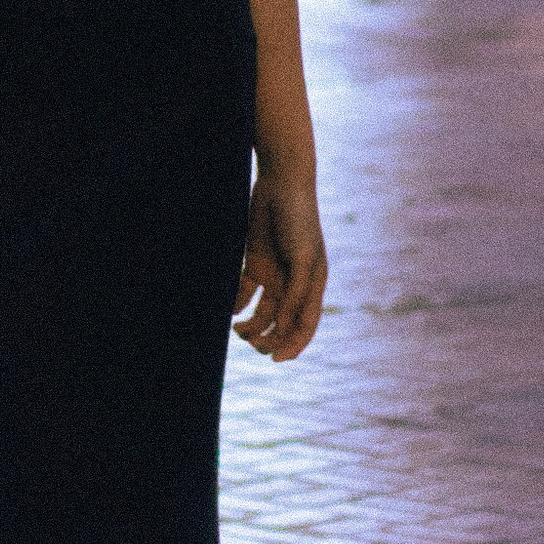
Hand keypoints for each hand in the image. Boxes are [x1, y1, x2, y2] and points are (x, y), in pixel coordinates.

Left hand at [234, 168, 325, 362]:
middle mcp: (295, 283)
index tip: (274, 359)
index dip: (292, 346)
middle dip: (268, 339)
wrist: (281, 184)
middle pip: (282, 323)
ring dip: (252, 326)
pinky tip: (230, 312)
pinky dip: (238, 304)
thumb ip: (294, 293)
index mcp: (313, 285)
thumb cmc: (299, 219)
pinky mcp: (256, 262)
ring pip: (263, 312)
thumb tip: (282, 326)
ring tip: (238, 331)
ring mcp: (275, 273)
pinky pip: (246, 291)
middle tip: (252, 343)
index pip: (305, 325)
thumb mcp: (301, 258)